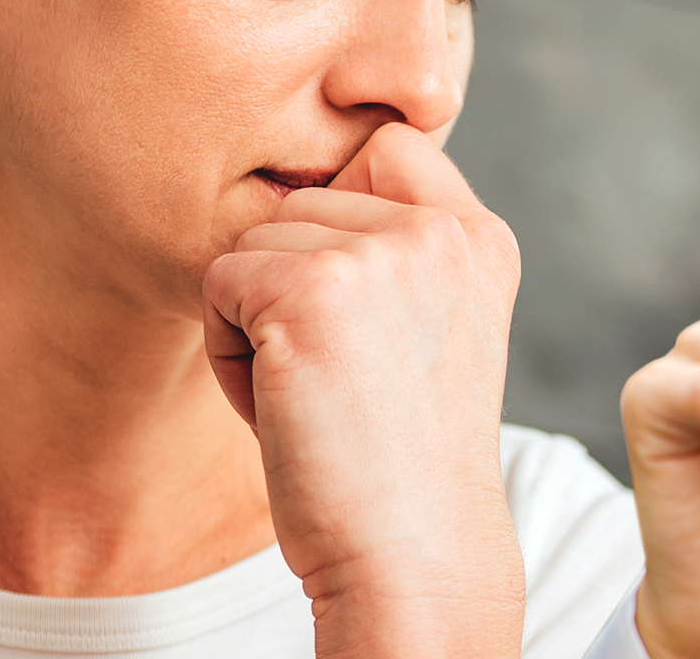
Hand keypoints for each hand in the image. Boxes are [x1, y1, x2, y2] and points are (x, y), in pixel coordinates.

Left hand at [203, 122, 522, 658]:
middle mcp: (441, 230)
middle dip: (292, 284)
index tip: (362, 312)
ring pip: (253, 241)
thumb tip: (297, 188)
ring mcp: (378, 254)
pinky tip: (285, 405)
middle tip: (340, 376)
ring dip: (256, 319)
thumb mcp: (431, 326)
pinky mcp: (310, 291)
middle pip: (303, 200)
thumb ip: (397, 249)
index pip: (387, 146)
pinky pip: (218, 283)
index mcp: (481, 236)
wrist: (411, 553)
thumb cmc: (400, 460)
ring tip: (315, 393)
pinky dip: (227, 352)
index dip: (347, 214)